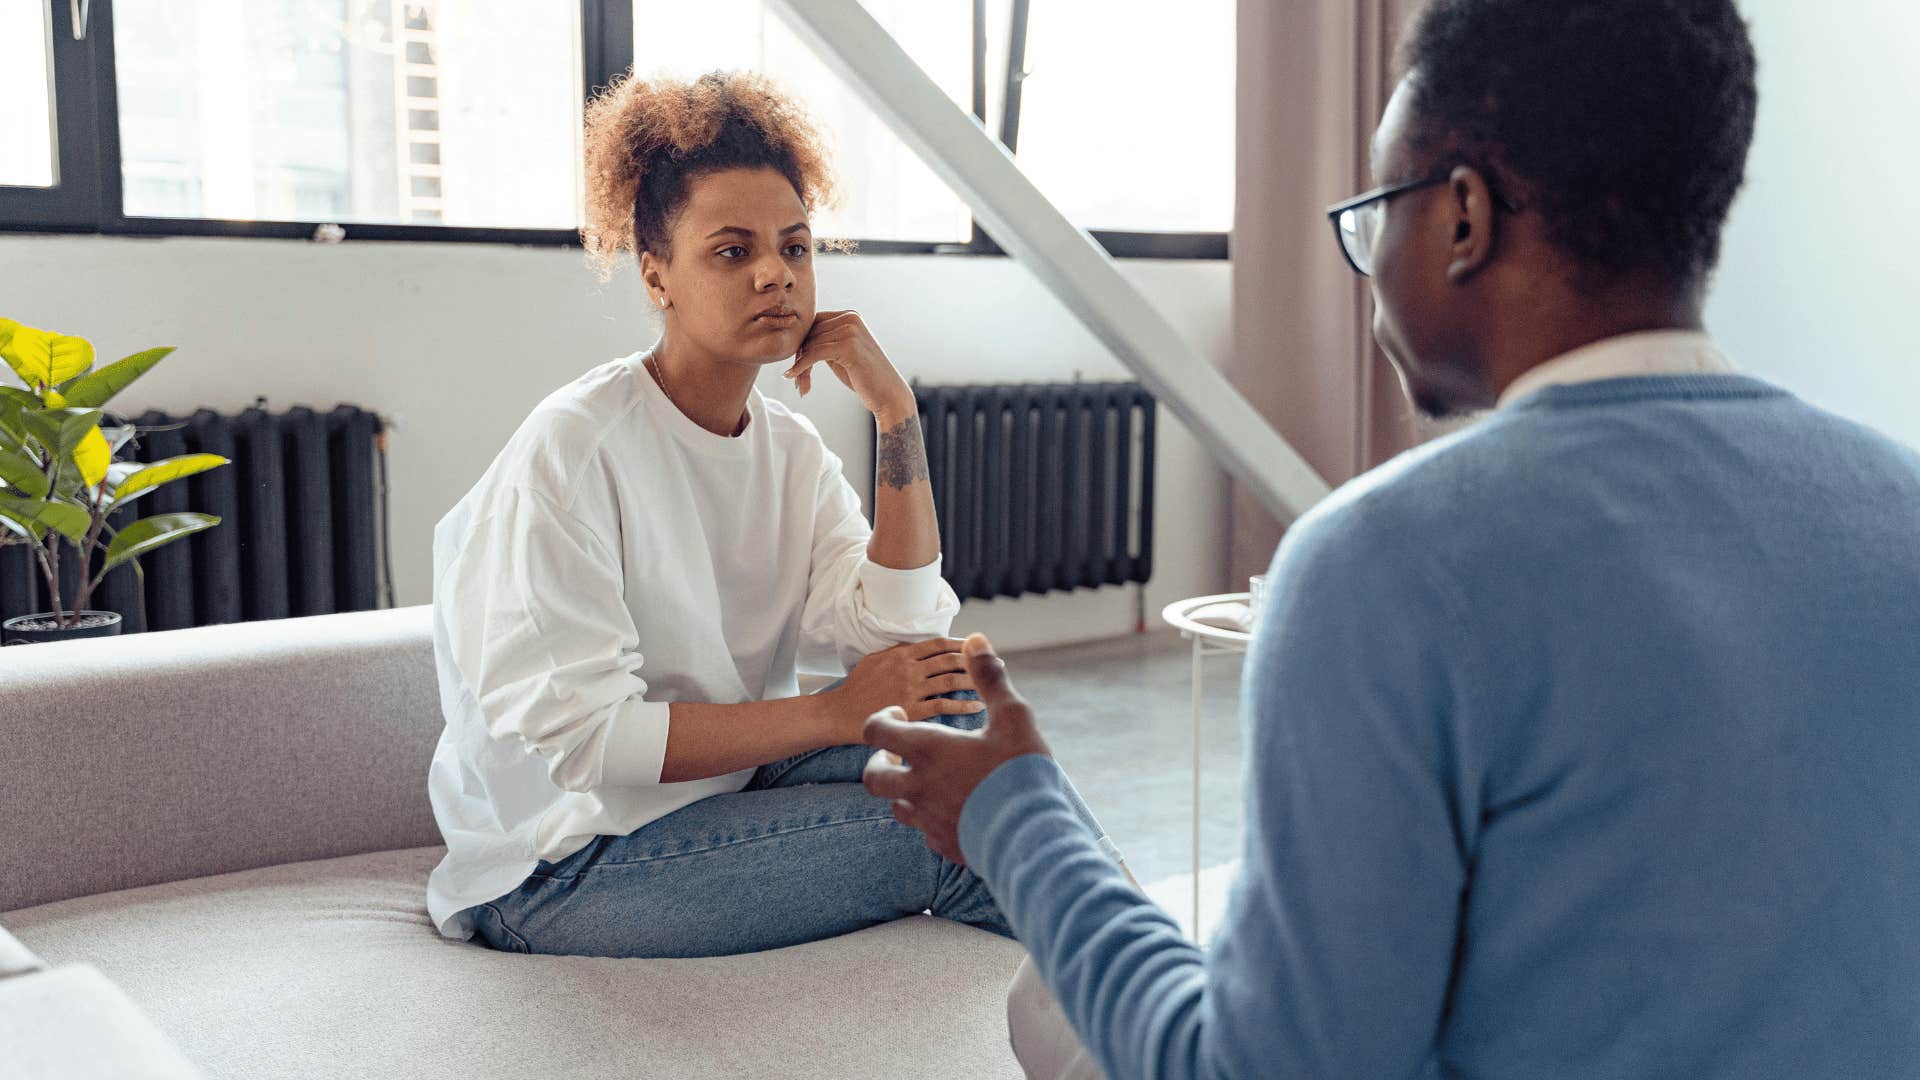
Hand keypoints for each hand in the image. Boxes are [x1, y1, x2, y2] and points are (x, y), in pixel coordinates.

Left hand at [784, 311, 914, 423]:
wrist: (888, 395)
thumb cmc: (864, 377)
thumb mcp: (842, 352)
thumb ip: (825, 340)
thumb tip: (796, 338)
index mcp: (850, 316)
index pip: (813, 322)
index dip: (802, 344)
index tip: (797, 365)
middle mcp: (850, 318)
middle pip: (810, 333)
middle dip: (799, 357)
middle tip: (796, 381)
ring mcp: (850, 330)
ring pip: (810, 345)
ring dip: (800, 367)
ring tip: (801, 386)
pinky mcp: (848, 346)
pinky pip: (814, 354)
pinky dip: (801, 367)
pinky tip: (793, 377)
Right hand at [827, 638, 982, 744]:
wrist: (839, 713)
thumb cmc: (858, 686)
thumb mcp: (876, 659)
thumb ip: (901, 653)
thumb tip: (925, 649)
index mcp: (902, 652)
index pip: (939, 643)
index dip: (963, 644)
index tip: (979, 646)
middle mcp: (909, 668)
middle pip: (950, 660)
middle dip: (976, 661)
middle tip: (998, 664)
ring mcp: (911, 689)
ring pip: (950, 680)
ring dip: (975, 681)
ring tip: (991, 685)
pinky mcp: (911, 711)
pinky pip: (943, 705)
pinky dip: (964, 705)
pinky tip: (978, 706)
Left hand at [862, 633, 1051, 864]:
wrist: (1033, 836)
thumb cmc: (1021, 771)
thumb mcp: (1012, 716)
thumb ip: (989, 678)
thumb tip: (975, 640)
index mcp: (928, 751)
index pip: (876, 731)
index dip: (881, 719)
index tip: (900, 714)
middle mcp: (918, 787)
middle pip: (873, 777)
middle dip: (879, 761)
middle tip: (900, 753)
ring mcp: (928, 820)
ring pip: (896, 806)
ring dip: (905, 791)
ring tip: (930, 781)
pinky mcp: (943, 845)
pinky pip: (924, 831)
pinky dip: (931, 818)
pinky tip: (954, 810)